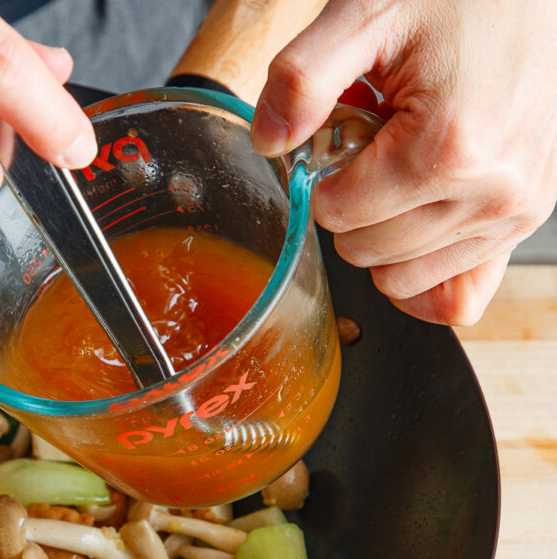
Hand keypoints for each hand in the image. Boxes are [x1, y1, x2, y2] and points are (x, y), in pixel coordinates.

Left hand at [250, 0, 556, 324]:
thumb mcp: (364, 13)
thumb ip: (301, 78)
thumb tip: (268, 140)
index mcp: (446, 149)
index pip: (336, 214)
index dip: (323, 178)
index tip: (346, 136)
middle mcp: (491, 192)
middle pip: (365, 251)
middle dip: (352, 206)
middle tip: (378, 144)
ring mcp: (515, 212)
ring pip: (404, 278)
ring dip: (386, 232)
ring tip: (406, 163)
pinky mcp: (526, 220)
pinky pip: (460, 295)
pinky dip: (424, 272)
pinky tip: (413, 224)